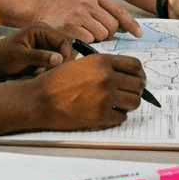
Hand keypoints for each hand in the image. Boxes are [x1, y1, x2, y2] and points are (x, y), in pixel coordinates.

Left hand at [0, 25, 75, 79]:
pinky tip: (41, 74)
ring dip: (57, 66)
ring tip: (45, 74)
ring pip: (62, 56)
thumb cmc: (0, 57)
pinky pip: (55, 61)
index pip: (65, 40)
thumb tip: (60, 59)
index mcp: (41, 30)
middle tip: (53, 74)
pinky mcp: (43, 53)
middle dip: (63, 61)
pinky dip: (52, 69)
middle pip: (66, 48)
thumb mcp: (19, 57)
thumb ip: (39, 57)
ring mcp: (45, 44)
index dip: (66, 55)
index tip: (60, 69)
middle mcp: (46, 34)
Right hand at [29, 53, 145, 130]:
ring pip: (134, 102)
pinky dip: (117, 116)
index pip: (135, 65)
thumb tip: (123, 74)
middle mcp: (106, 77)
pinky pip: (121, 117)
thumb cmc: (56, 81)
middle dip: (136, 90)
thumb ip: (102, 66)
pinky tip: (108, 113)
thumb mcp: (80, 63)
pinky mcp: (100, 116)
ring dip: (129, 104)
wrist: (39, 99)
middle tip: (129, 94)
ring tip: (119, 104)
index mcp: (101, 62)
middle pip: (138, 84)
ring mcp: (104, 97)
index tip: (138, 79)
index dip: (139, 74)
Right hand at [32, 0, 142, 41]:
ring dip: (97, 39)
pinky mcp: (70, 26)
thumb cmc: (67, 10)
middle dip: (109, 33)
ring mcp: (79, 14)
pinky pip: (89, 40)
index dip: (131, 24)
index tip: (138, 34)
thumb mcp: (86, 3)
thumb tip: (126, 26)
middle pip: (113, 26)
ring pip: (102, 35)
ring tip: (86, 33)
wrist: (42, 11)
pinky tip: (78, 36)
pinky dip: (86, 42)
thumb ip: (105, 12)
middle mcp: (87, 3)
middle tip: (98, 32)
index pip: (119, 11)